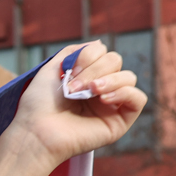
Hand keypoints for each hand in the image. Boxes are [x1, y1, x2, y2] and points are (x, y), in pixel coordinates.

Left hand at [3, 41, 147, 167]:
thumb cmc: (39, 104)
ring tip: (90, 91)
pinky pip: (138, 98)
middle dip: (96, 69)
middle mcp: (100, 90)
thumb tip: (98, 44)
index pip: (102, 53)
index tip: (70, 71)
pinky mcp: (119, 122)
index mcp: (86, 77)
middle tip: (75, 87)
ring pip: (129, 78)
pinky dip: (124, 93)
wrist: (37, 131)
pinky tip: (104, 99)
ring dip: (109, 80)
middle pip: (116, 62)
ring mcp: (111, 105)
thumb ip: (73, 52)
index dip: (89, 56)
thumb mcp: (52, 68)